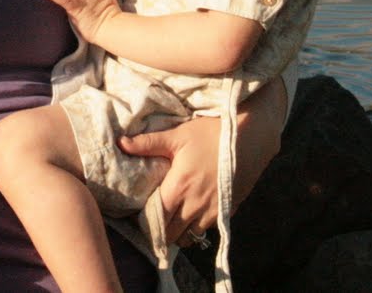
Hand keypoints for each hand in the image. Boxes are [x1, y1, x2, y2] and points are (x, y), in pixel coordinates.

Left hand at [118, 117, 219, 246]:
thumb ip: (148, 143)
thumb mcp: (178, 135)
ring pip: (190, 237)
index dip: (146, 224)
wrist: (251, 138)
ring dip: (180, 233)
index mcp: (178, 188)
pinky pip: (208, 230)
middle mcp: (194, 206)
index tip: (139, 220)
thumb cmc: (212, 134)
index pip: (156, 220)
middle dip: (161, 233)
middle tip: (153, 224)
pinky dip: (197, 228)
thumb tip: (120, 143)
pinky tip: (193, 216)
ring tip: (173, 222)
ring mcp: (213, 212)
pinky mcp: (227, 212)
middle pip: (171, 235)